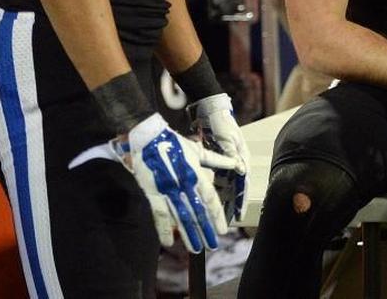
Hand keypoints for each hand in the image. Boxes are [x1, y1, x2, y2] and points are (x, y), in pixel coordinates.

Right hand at [108, 113, 236, 251]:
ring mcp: (167, 190)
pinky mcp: (152, 193)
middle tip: (212, 245)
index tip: (224, 230)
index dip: (217, 216)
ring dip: (188, 234)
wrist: (149, 138)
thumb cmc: (175, 144)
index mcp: (196, 174)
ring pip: (180, 216)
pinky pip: (159, 214)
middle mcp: (183, 185)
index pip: (210, 200)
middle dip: (205, 230)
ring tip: (196, 248)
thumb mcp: (198, 151)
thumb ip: (218, 160)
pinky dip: (163, 229)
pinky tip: (168, 242)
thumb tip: (237, 164)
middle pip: (197, 212)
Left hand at [191, 93, 248, 222]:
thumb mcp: (228, 139)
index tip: (238, 216)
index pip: (242, 183)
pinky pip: (214, 181)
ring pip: (224, 187)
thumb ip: (233, 156)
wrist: (210, 110)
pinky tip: (205, 203)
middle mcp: (235, 162)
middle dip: (230, 206)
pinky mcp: (215, 161)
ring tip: (215, 218)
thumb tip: (241, 172)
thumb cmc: (221, 123)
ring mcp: (225, 163)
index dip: (240, 200)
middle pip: (234, 189)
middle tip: (225, 224)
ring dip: (221, 202)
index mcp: (241, 157)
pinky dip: (211, 192)